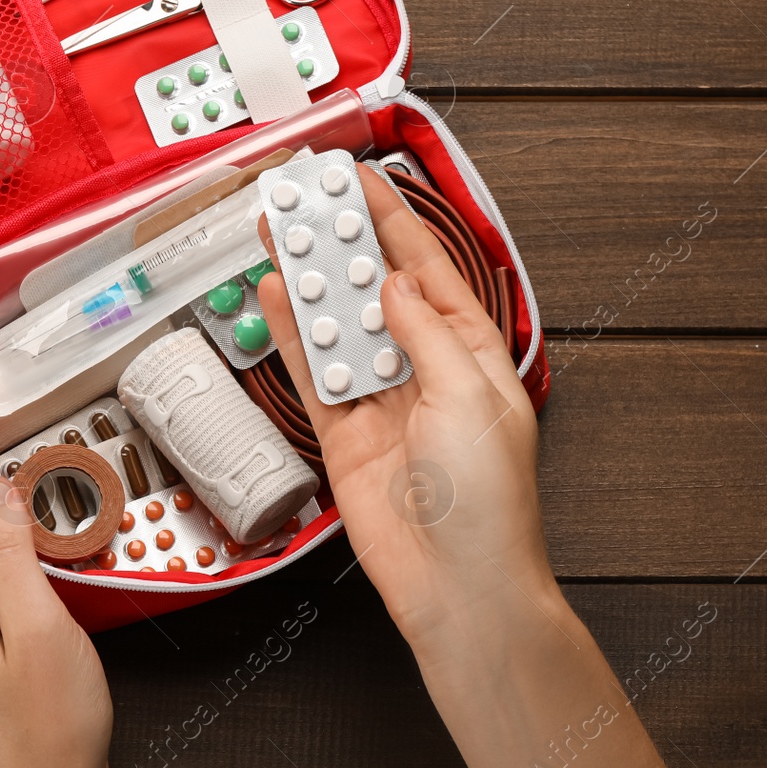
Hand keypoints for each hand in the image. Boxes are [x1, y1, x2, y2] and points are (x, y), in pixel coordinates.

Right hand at [257, 168, 694, 767]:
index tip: (363, 182)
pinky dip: (291, 336)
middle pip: (375, 290)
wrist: (459, 586)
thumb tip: (395, 287)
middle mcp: (426, 371)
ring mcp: (382, 402)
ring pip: (337, 326)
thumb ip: (427, 334)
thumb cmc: (491, 504)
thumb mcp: (471, 398)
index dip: (394, 223)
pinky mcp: (344, 436)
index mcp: (473, 354)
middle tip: (307, 200)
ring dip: (310, 281)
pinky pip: (312, 373)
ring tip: (279, 233)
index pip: (428, 270)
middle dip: (342, 243)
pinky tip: (275, 296)